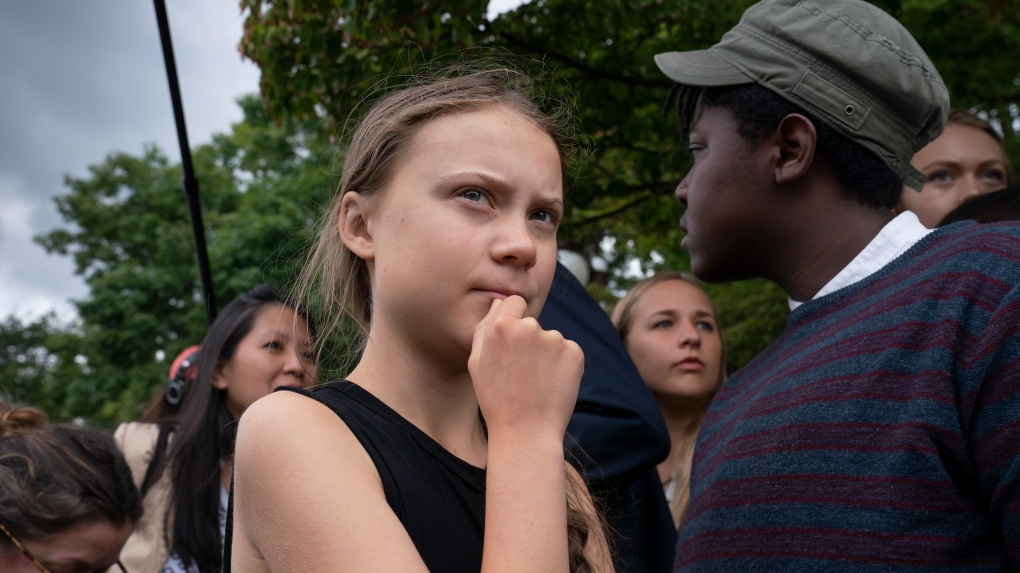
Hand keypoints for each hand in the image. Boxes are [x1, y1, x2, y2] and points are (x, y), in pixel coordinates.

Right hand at [468, 296, 583, 439]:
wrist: (526, 432)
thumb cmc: (495, 399)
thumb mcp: (476, 362)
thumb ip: (485, 326)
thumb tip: (499, 301)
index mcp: (501, 326)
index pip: (514, 302)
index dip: (512, 321)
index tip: (511, 344)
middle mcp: (530, 327)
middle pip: (531, 323)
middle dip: (527, 341)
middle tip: (520, 373)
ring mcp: (555, 339)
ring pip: (549, 339)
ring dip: (545, 355)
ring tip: (535, 383)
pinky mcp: (575, 352)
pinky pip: (566, 351)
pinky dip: (561, 365)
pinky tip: (550, 385)